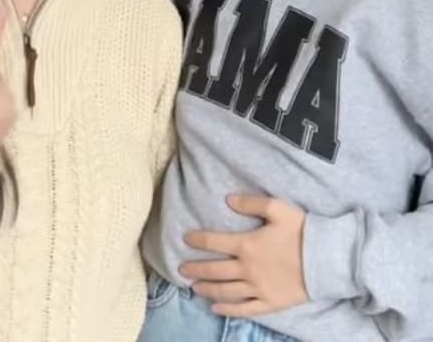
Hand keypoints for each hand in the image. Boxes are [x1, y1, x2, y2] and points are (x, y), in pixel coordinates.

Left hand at [181, 194, 308, 316]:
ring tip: (193, 288)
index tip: (185, 239)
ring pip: (225, 290)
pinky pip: (245, 309)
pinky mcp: (270, 302)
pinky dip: (228, 310)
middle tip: (181, 269)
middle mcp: (247, 269)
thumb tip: (228, 199)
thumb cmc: (304, 231)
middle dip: (195, 269)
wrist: (329, 260)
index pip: (213, 242)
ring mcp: (258, 288)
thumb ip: (251, 203)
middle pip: (214, 269)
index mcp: (247, 244)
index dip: (197, 240)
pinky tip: (215, 309)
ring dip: (207, 289)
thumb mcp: (278, 209)